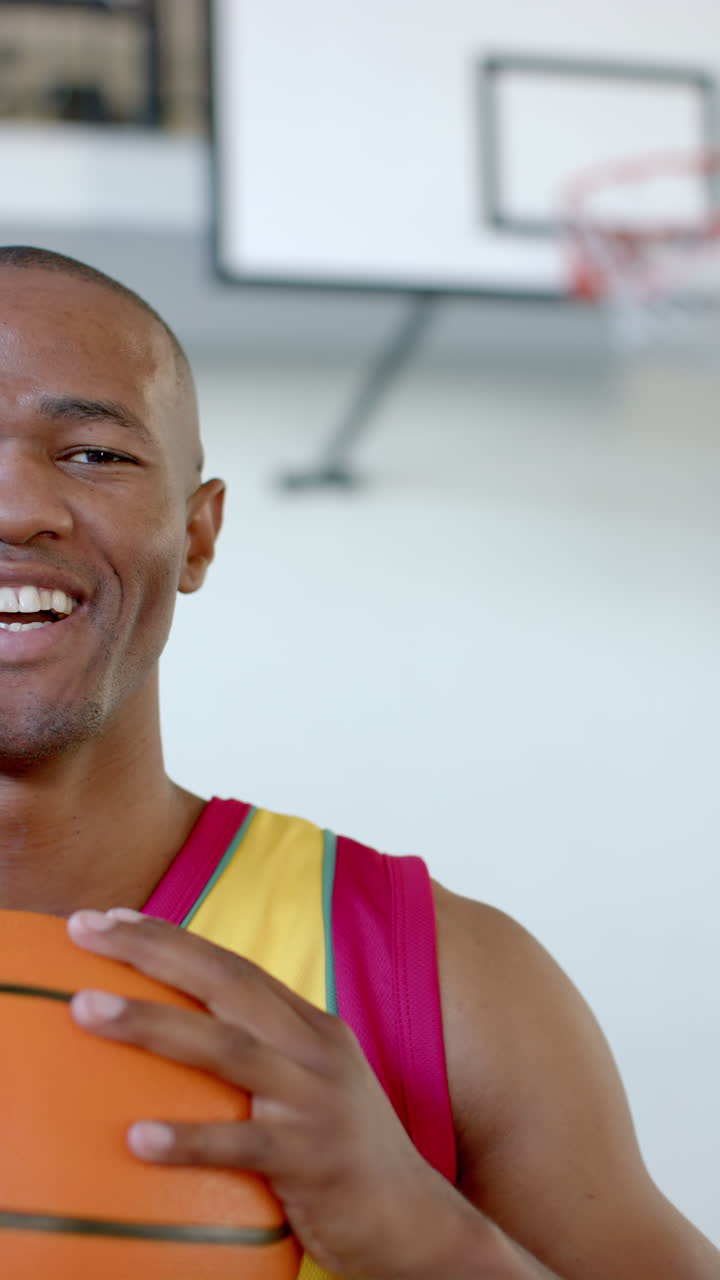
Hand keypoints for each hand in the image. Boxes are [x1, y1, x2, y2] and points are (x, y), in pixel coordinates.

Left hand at [67, 909, 482, 1279]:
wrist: (417, 1223)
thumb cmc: (344, 1156)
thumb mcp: (308, 1088)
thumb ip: (257, 1058)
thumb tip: (176, 1046)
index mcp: (308, 1027)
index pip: (231, 965)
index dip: (171, 937)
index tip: (109, 918)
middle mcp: (313, 1049)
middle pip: (225, 982)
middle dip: (154, 950)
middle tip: (86, 930)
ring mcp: (315, 1100)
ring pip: (226, 1049)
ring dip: (151, 1024)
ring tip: (85, 1009)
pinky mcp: (313, 1159)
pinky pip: (243, 1146)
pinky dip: (190, 1138)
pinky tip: (136, 1138)